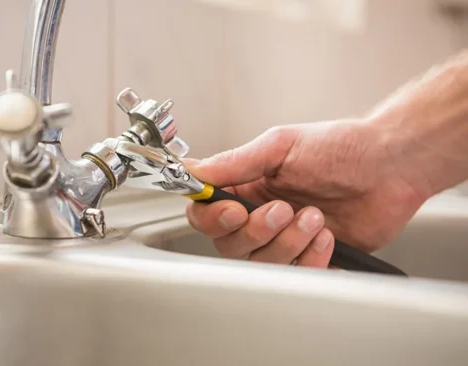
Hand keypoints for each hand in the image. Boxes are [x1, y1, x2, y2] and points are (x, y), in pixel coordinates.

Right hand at [184, 119, 429, 267]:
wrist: (390, 166)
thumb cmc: (341, 148)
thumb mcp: (281, 146)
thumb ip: (236, 162)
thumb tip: (194, 170)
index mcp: (247, 186)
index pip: (206, 213)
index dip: (212, 218)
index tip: (233, 211)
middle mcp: (261, 215)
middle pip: (229, 244)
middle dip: (257, 231)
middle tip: (283, 209)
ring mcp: (285, 239)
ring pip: (261, 262)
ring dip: (288, 242)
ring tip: (314, 216)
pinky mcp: (311, 258)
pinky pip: (296, 274)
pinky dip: (311, 257)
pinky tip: (327, 235)